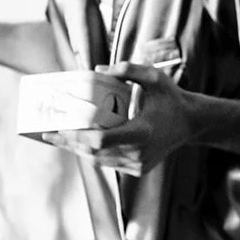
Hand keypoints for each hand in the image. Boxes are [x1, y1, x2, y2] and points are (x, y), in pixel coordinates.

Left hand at [48, 62, 193, 175]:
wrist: (191, 124)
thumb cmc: (171, 98)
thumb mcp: (154, 77)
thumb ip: (128, 70)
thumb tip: (97, 70)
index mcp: (142, 133)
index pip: (101, 140)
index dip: (77, 136)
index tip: (60, 127)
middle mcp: (139, 153)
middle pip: (93, 153)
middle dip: (68, 143)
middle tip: (48, 132)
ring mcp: (138, 165)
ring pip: (99, 160)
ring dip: (78, 149)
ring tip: (58, 137)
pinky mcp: (138, 169)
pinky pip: (109, 162)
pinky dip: (93, 153)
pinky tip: (80, 143)